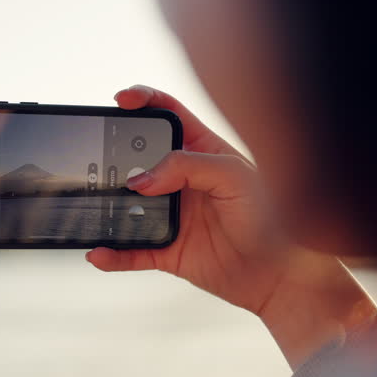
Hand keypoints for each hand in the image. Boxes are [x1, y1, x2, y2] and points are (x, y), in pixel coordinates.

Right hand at [86, 85, 376, 368]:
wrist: (283, 276)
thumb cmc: (273, 218)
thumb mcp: (235, 176)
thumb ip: (188, 166)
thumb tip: (141, 179)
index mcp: (203, 152)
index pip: (168, 115)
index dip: (144, 101)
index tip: (121, 100)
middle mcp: (183, 181)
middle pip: (139, 159)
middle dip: (115, 153)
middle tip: (102, 156)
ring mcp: (173, 215)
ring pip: (129, 206)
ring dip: (108, 206)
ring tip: (93, 204)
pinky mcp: (169, 251)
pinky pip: (132, 251)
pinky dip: (113, 254)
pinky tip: (99, 253)